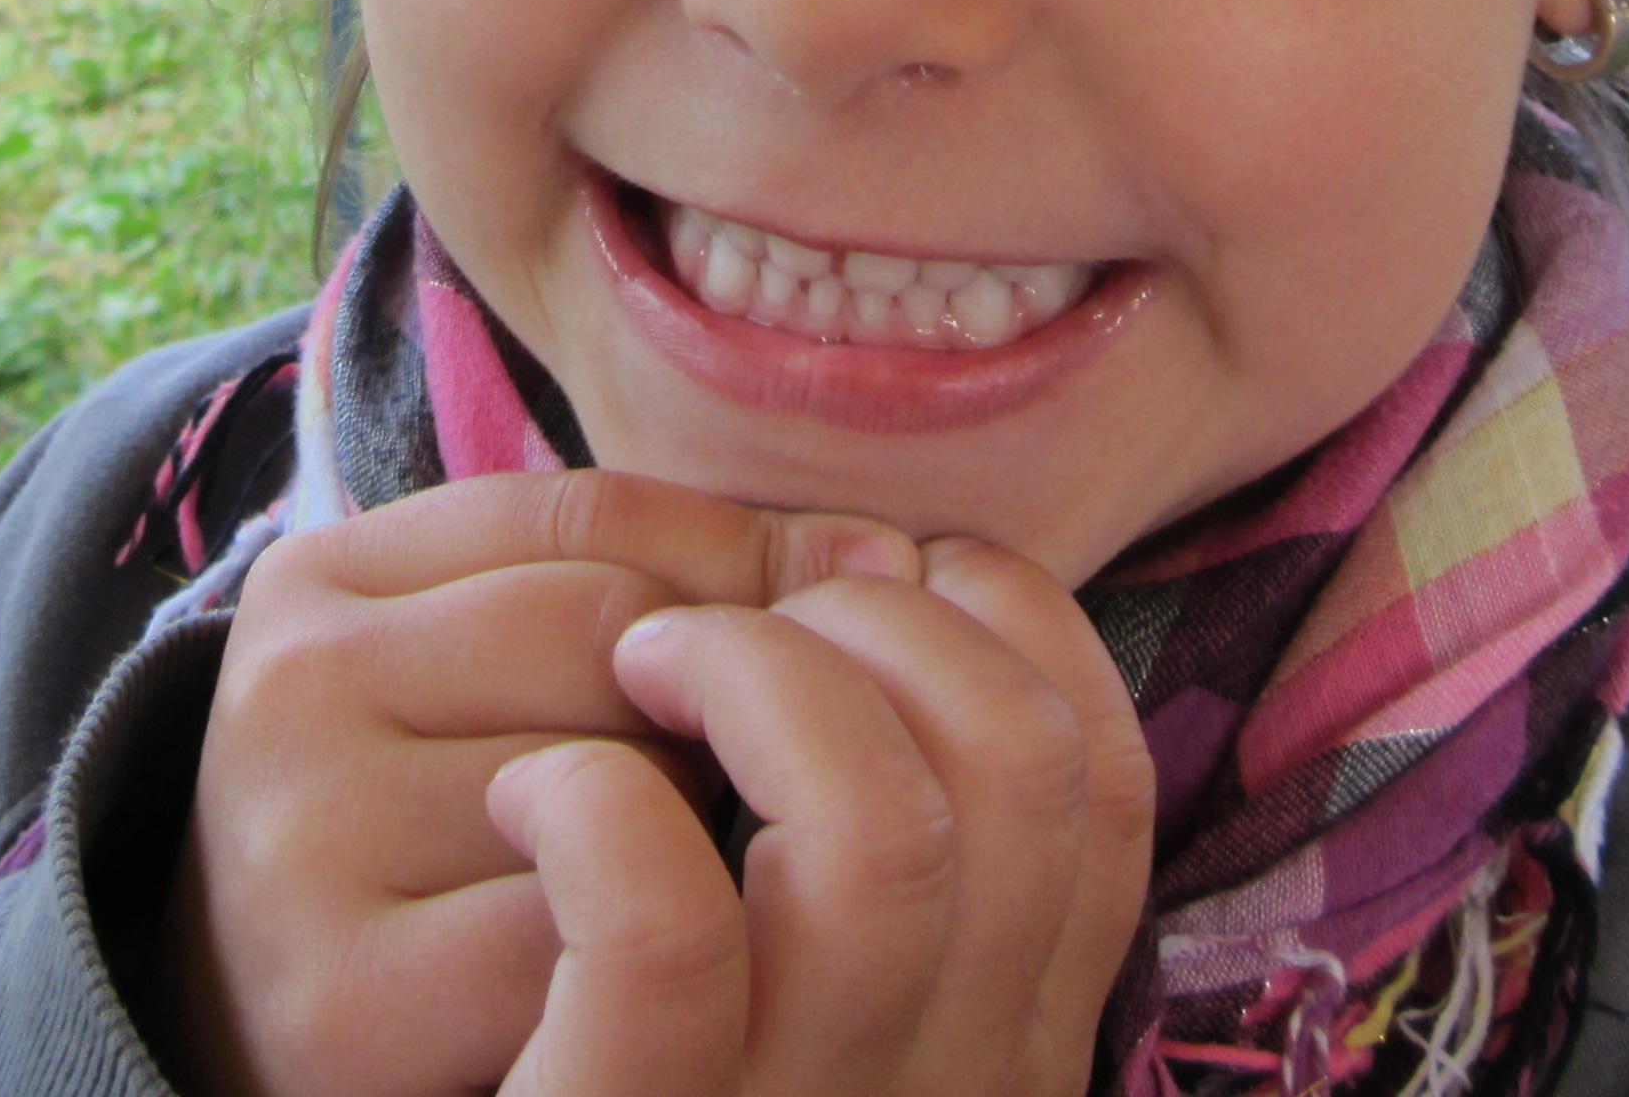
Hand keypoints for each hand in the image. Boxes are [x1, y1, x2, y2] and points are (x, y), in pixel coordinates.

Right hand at [160, 471, 922, 1096]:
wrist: (265, 1043)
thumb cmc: (436, 850)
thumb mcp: (490, 688)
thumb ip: (655, 590)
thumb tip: (882, 559)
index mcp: (318, 585)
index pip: (591, 517)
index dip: (738, 569)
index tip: (818, 630)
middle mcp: (287, 693)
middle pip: (612, 633)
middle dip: (707, 715)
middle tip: (723, 798)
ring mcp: (301, 845)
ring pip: (618, 776)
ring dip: (690, 837)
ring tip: (665, 891)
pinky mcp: (345, 998)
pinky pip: (589, 931)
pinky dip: (644, 955)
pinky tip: (625, 978)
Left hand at [484, 537, 1156, 1096]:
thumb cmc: (630, 1066)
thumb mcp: (814, 985)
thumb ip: (873, 844)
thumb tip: (889, 582)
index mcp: (1003, 1044)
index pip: (1097, 777)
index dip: (1001, 625)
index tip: (862, 587)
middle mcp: (942, 1094)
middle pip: (1018, 770)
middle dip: (876, 622)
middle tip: (717, 627)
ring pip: (880, 830)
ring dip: (754, 673)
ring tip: (635, 666)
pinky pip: (665, 934)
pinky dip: (598, 802)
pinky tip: (530, 789)